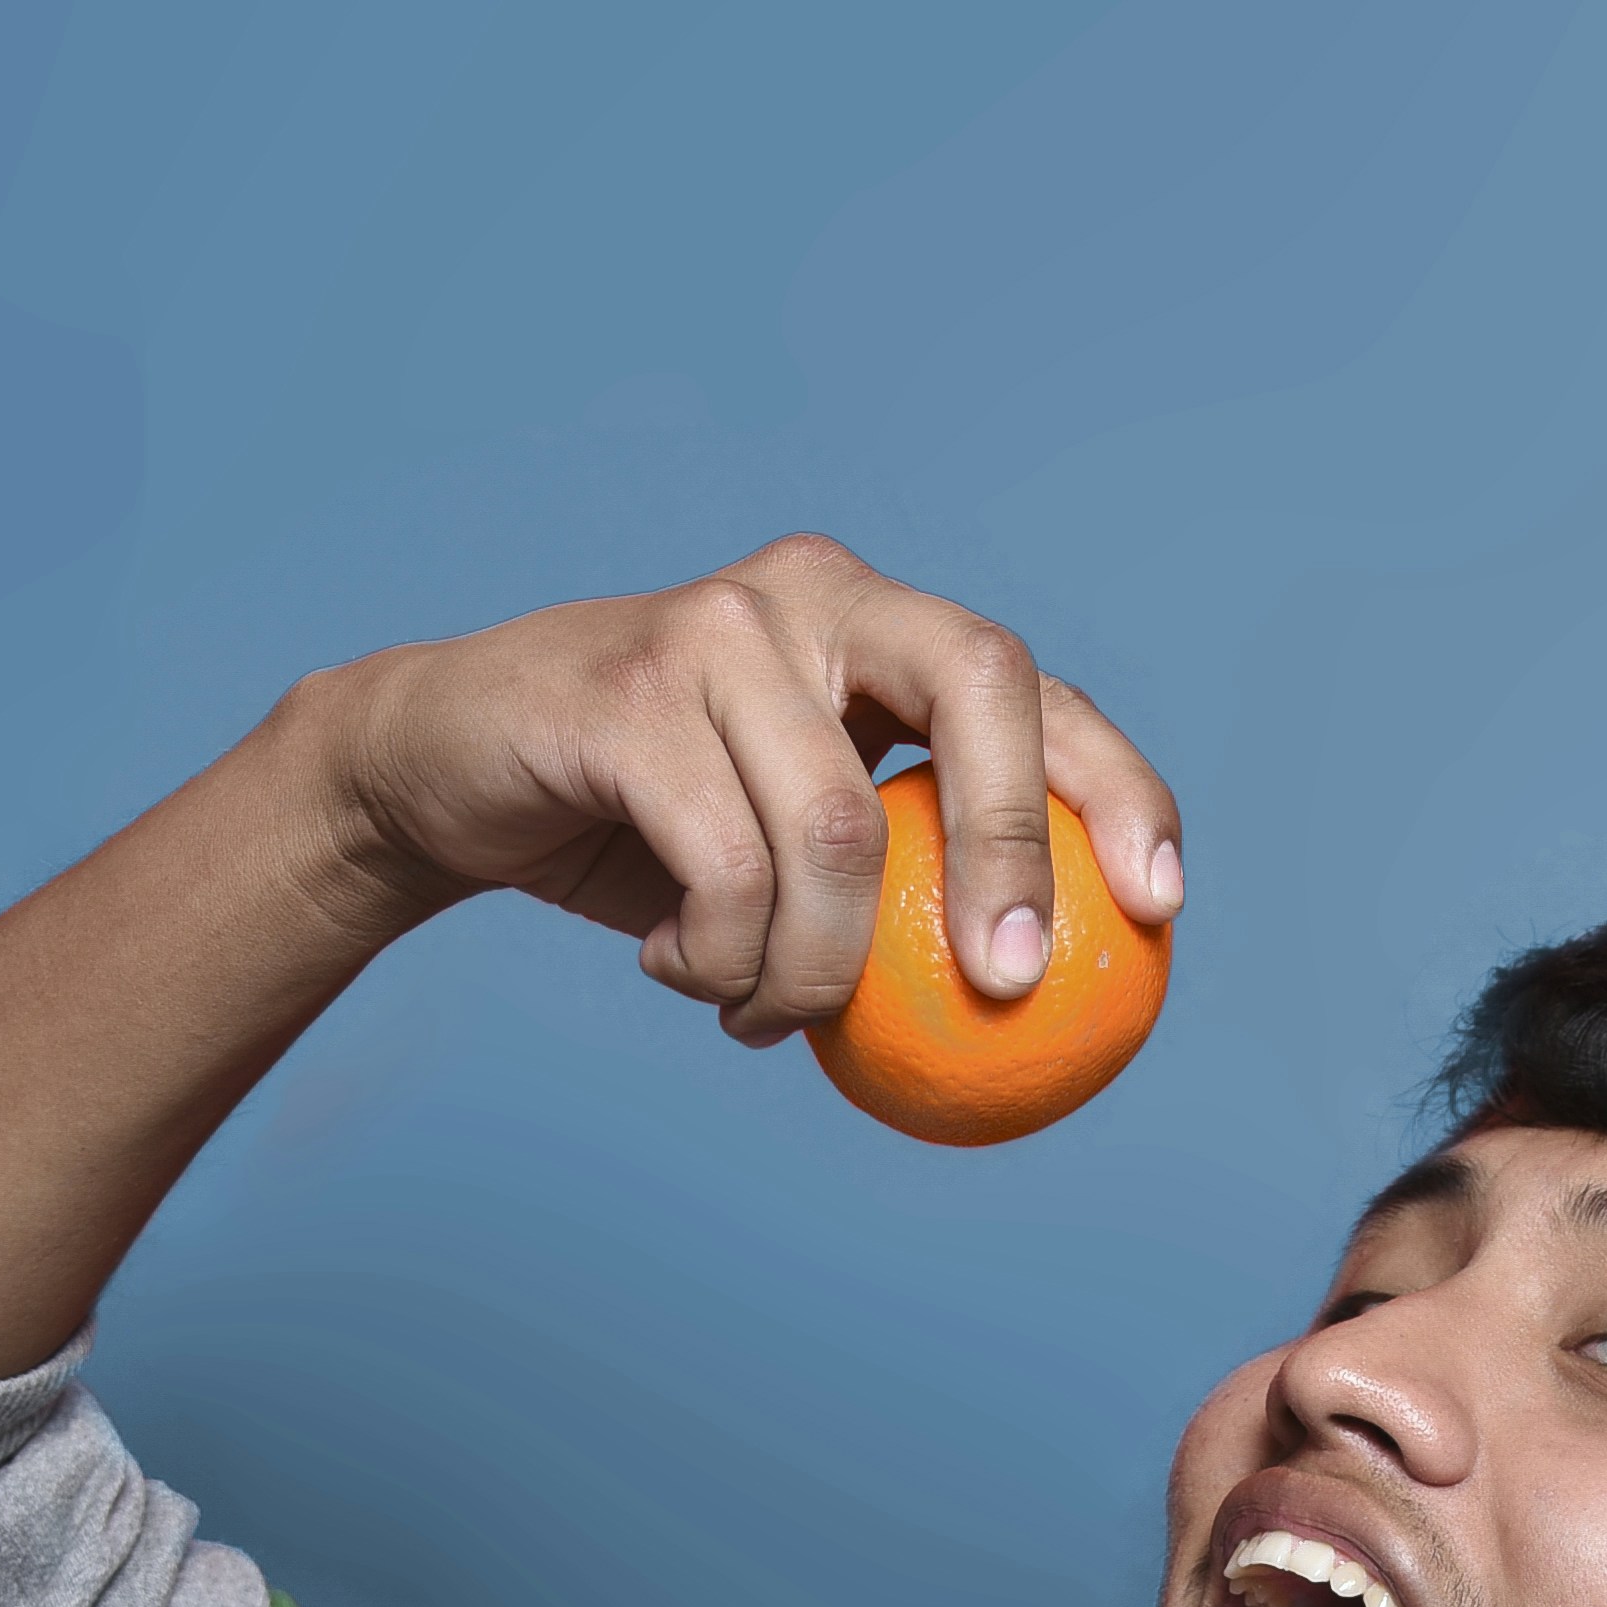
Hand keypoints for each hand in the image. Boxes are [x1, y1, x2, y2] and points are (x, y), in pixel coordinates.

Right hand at [312, 533, 1186, 1047]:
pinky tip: (680, 972)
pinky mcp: (626, 693)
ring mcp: (716, 628)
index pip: (1035, 692)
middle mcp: (810, 593)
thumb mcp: (784, 839)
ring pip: (836, 830)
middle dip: (1014, 849)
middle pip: (981, 690)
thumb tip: (1042, 997)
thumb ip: (892, 873)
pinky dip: (718, 958)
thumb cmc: (636, 825)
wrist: (445, 773)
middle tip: (1008, 984)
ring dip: (811, 969)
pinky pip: (725, 866)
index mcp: (874, 619)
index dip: (1116, 788)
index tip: (1161, 907)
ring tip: (762, 1013)